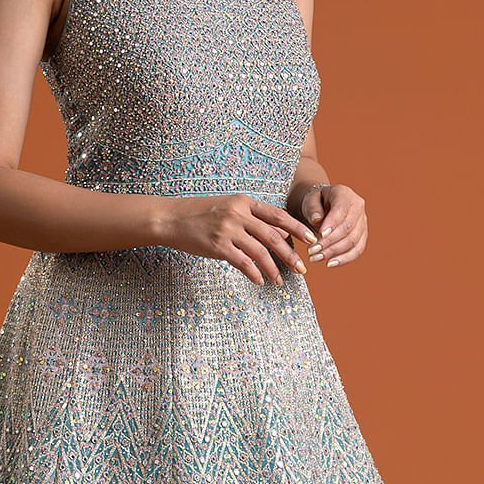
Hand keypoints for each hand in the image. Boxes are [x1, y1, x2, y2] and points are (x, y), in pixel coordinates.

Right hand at [156, 193, 318, 285]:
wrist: (171, 218)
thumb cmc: (200, 214)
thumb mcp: (228, 207)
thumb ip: (252, 217)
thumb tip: (280, 234)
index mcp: (244, 202)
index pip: (278, 215)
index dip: (298, 228)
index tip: (312, 240)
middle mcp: (238, 214)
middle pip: (273, 235)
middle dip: (290, 254)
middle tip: (302, 269)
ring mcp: (228, 230)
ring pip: (260, 251)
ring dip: (273, 268)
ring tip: (280, 281)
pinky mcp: (218, 245)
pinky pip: (243, 262)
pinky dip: (254, 273)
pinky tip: (261, 281)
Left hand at [297, 181, 366, 267]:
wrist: (324, 206)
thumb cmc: (316, 202)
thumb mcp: (310, 200)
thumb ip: (312, 209)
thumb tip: (317, 221)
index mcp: (345, 194)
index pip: (341, 210)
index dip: (331, 224)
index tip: (319, 236)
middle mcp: (358, 207)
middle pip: (348, 228)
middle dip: (329, 242)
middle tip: (312, 251)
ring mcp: (363, 222)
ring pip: (353, 241)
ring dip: (334, 252)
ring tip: (316, 258)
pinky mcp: (363, 235)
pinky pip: (358, 250)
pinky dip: (344, 259)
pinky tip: (330, 263)